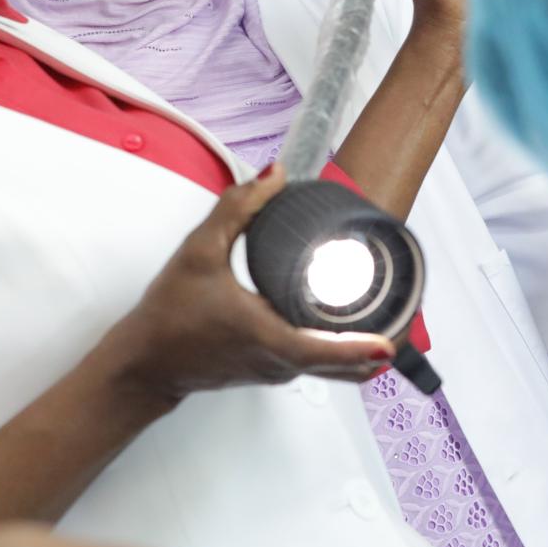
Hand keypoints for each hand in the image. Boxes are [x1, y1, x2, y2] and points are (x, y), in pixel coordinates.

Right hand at [114, 165, 395, 400]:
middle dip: (378, 347)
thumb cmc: (168, 314)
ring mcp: (277, 371)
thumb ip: (237, 208)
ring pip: (331, 369)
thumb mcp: (198, 251)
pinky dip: (338, 351)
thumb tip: (273, 174)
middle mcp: (280, 363)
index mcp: (269, 338)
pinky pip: (315, 363)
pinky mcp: (270, 370)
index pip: (328, 352)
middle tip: (405, 319)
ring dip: (361, 351)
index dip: (364, 348)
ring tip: (388, 320)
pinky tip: (346, 327)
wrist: (142, 363)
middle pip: (343, 366)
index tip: (392, 343)